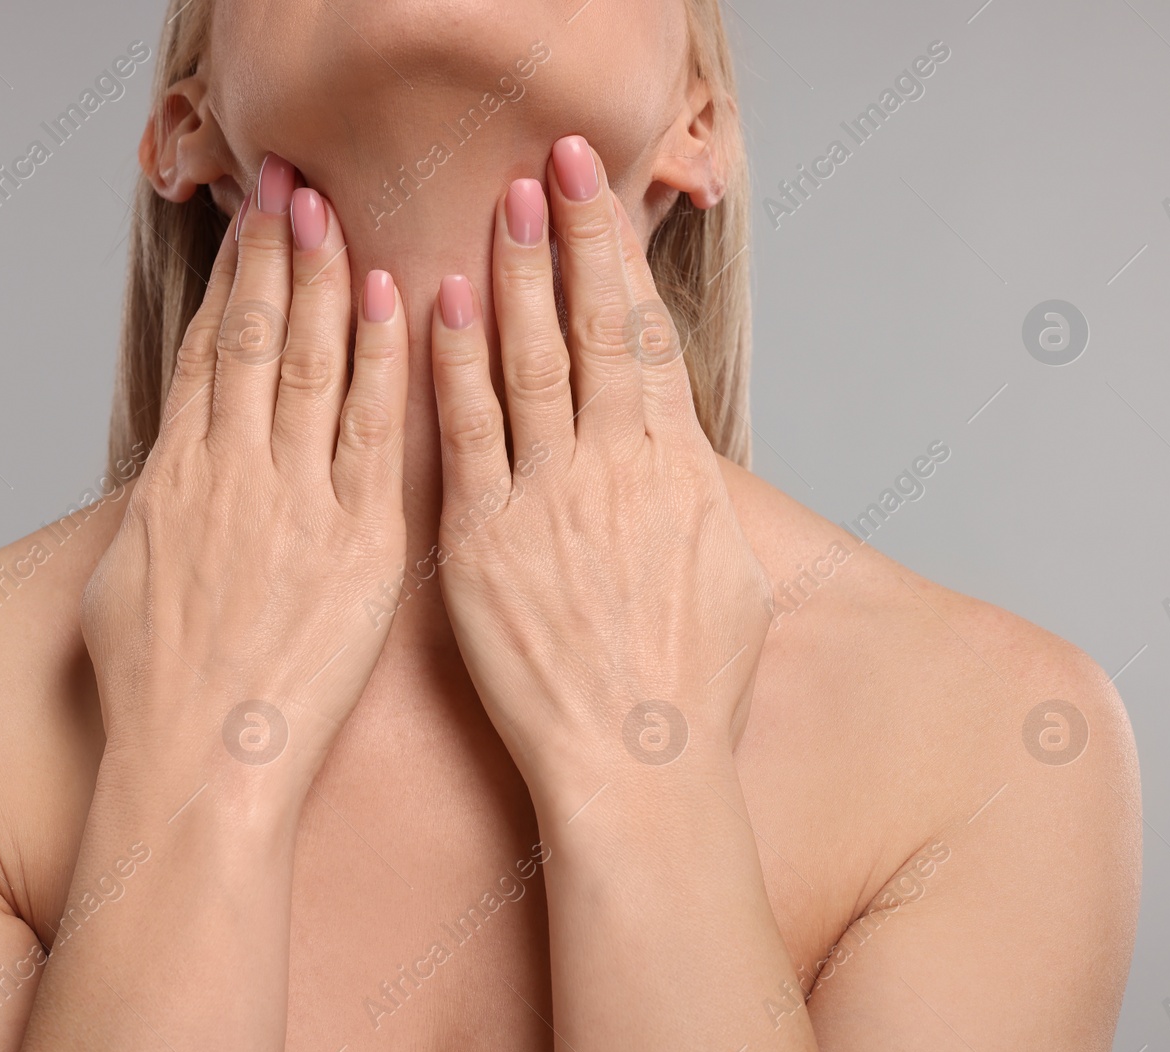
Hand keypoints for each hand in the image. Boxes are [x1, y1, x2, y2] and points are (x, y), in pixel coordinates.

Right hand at [81, 156, 408, 793]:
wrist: (197, 767)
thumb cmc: (156, 697)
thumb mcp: (120, 588)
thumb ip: (151, 517)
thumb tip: (165, 479)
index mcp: (173, 481)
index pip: (206, 355)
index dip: (228, 282)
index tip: (246, 226)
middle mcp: (229, 474)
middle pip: (252, 338)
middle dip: (273, 254)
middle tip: (290, 184)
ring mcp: (294, 502)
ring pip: (307, 364)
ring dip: (321, 281)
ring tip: (333, 214)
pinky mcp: (358, 542)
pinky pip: (372, 431)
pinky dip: (380, 361)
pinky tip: (394, 303)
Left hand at [429, 136, 771, 801]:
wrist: (637, 769)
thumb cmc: (691, 693)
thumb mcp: (734, 581)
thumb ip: (703, 501)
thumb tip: (686, 453)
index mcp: (681, 473)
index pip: (648, 339)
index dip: (621, 259)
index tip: (601, 198)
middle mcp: (618, 469)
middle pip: (594, 328)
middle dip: (571, 238)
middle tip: (548, 164)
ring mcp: (549, 501)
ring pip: (530, 362)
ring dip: (515, 278)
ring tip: (499, 207)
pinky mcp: (486, 542)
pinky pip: (466, 435)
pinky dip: (453, 366)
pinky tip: (434, 307)